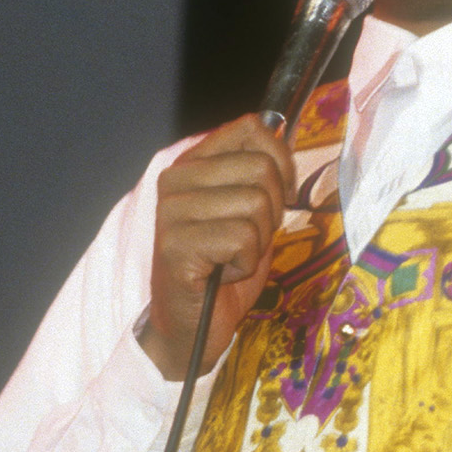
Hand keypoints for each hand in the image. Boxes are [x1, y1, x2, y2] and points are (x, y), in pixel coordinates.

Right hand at [140, 115, 294, 379]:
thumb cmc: (226, 265)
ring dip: (258, 241)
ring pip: (256, 204)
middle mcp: (175, 180)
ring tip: (233, 257)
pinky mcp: (175, 245)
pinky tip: (223, 273)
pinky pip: (242, 238)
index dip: (280, 161)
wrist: (195, 324)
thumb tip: (279, 131)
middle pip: (262, 169)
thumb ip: (260, 171)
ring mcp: (170, 211)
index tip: (276, 194)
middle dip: (272, 210)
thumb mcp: (250, 209)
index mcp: (192, 163)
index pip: (251, 128)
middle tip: (248, 238)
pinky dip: (246, 263)